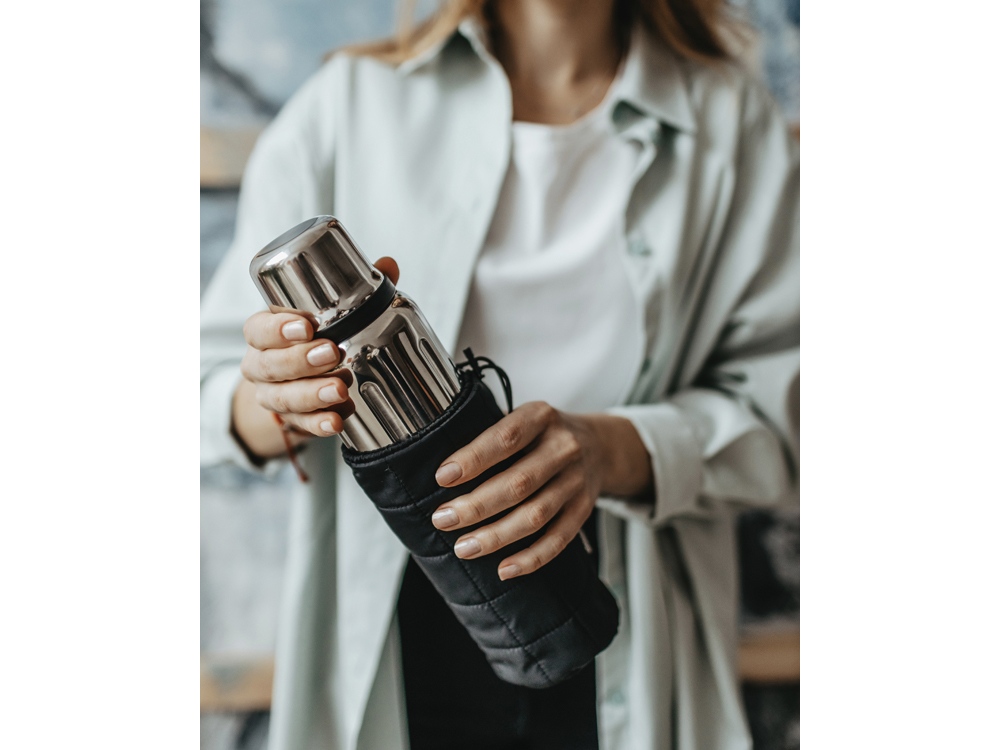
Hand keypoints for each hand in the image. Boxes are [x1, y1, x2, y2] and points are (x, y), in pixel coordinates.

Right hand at [231, 257, 398, 457]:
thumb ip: (358, 291)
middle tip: (331, 354)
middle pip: (270, 365)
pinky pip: (300, 426)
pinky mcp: (291, 420)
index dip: (277, 328)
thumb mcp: (329, 315)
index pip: (258, 329)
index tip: (306, 326)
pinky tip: (336, 422)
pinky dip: (318, 425)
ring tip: (339, 390)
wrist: (297, 383)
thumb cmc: (315, 338)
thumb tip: (388, 265)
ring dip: (311, 394)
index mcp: (264, 333)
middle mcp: (261, 365)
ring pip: (282, 398)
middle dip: (300, 361)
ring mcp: (273, 395)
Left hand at [429, 402, 610, 580]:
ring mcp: (577, 481)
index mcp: (541, 417)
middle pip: (519, 482)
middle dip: (476, 505)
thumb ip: (492, 437)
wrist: (600, 446)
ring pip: (536, 515)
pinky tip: (504, 569)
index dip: (474, 458)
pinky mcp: (584, 509)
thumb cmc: (542, 435)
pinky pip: (559, 539)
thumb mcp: (523, 418)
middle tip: (442, 519)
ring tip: (464, 548)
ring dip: (496, 535)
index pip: (506, 437)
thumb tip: (444, 474)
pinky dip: (531, 558)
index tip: (442, 477)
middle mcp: (564, 447)